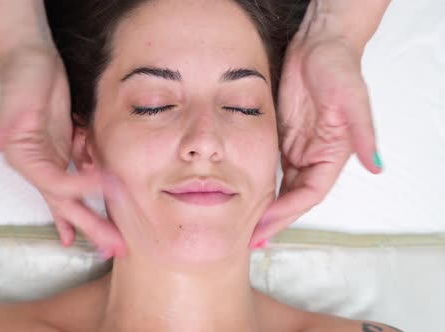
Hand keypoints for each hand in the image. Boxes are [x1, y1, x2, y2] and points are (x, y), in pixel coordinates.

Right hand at [0, 46, 125, 256]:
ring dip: (92, 217)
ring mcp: (51, 158)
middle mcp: (37, 165)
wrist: (31, 57)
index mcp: (24, 158)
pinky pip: (79, 177)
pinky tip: (102, 207)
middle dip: (90, 225)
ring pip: (73, 196)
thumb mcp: (11, 103)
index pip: (56, 183)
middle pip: (65, 202)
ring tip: (111, 239)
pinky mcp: (63, 148)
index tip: (108, 183)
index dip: (81, 187)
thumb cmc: (21, 77)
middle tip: (113, 247)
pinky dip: (90, 193)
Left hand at [249, 36, 381, 247]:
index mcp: (333, 154)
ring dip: (265, 207)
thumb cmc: (338, 68)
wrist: (317, 45)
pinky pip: (270, 168)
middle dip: (273, 219)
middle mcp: (316, 156)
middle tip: (250, 238)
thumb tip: (377, 167)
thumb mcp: (351, 99)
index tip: (266, 224)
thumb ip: (363, 133)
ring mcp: (298, 148)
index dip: (289, 211)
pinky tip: (244, 196)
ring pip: (281, 187)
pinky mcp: (282, 138)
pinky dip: (259, 184)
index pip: (310, 193)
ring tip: (245, 226)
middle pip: (293, 197)